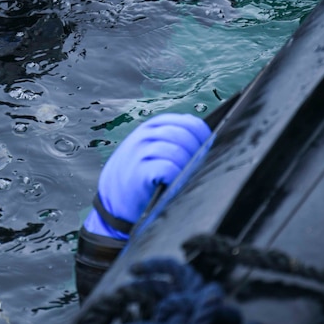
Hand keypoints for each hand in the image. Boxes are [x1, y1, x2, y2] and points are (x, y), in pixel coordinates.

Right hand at [83, 113, 211, 238]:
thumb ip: (171, 140)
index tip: (208, 148)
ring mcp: (140, 153)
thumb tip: (206, 141)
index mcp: (151, 127)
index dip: (202, 135)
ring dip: (186, 165)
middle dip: (197, 151)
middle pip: (184, 135)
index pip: (187, 122)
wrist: (114, 201)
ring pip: (177, 151)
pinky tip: (173, 183)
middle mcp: (144, 136)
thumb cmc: (137, 176)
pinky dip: (175, 176)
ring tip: (185, 176)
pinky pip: (167, 168)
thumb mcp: (149, 150)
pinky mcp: (139, 172)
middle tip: (198, 166)